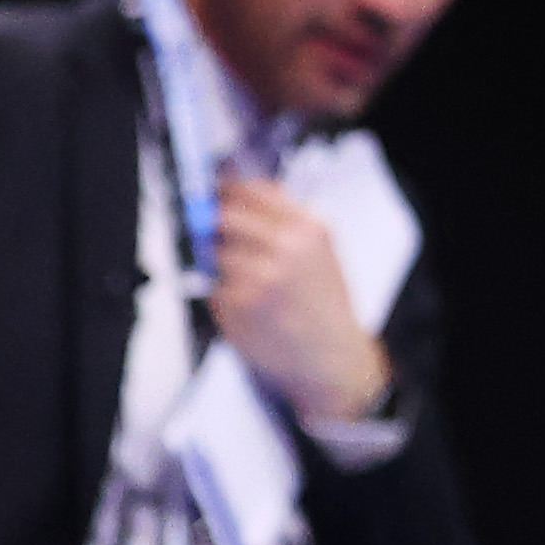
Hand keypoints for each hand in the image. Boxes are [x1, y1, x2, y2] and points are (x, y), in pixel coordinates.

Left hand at [211, 175, 388, 425]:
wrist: (331, 354)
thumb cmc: (324, 304)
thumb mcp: (320, 251)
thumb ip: (285, 223)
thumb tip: (238, 199)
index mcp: (310, 228)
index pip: (253, 190)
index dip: (226, 189)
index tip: (213, 191)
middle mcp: (285, 247)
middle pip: (223, 216)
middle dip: (214, 224)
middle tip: (214, 232)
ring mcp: (259, 276)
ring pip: (213, 252)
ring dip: (218, 263)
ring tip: (244, 280)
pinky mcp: (237, 304)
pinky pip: (212, 286)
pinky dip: (221, 293)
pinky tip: (245, 304)